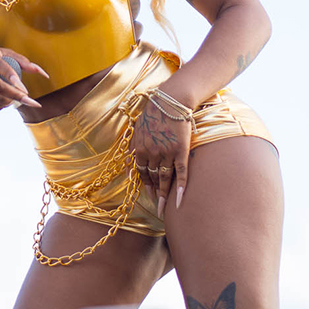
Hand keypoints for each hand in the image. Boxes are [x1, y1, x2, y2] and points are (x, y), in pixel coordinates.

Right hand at [0, 46, 47, 110]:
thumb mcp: (3, 53)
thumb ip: (23, 61)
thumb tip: (43, 74)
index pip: (0, 66)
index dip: (13, 78)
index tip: (26, 90)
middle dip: (15, 96)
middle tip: (29, 101)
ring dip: (9, 102)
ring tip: (16, 99)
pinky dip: (0, 106)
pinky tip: (5, 102)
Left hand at [132, 94, 192, 218]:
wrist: (171, 101)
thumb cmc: (154, 113)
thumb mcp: (137, 129)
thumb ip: (132, 146)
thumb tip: (128, 164)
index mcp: (140, 148)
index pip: (141, 172)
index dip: (145, 184)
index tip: (148, 193)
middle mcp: (152, 152)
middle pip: (153, 177)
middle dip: (154, 192)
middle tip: (157, 206)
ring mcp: (167, 152)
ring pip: (165, 178)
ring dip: (164, 195)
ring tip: (164, 208)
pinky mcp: (180, 151)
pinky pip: (180, 173)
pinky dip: (180, 188)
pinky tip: (178, 200)